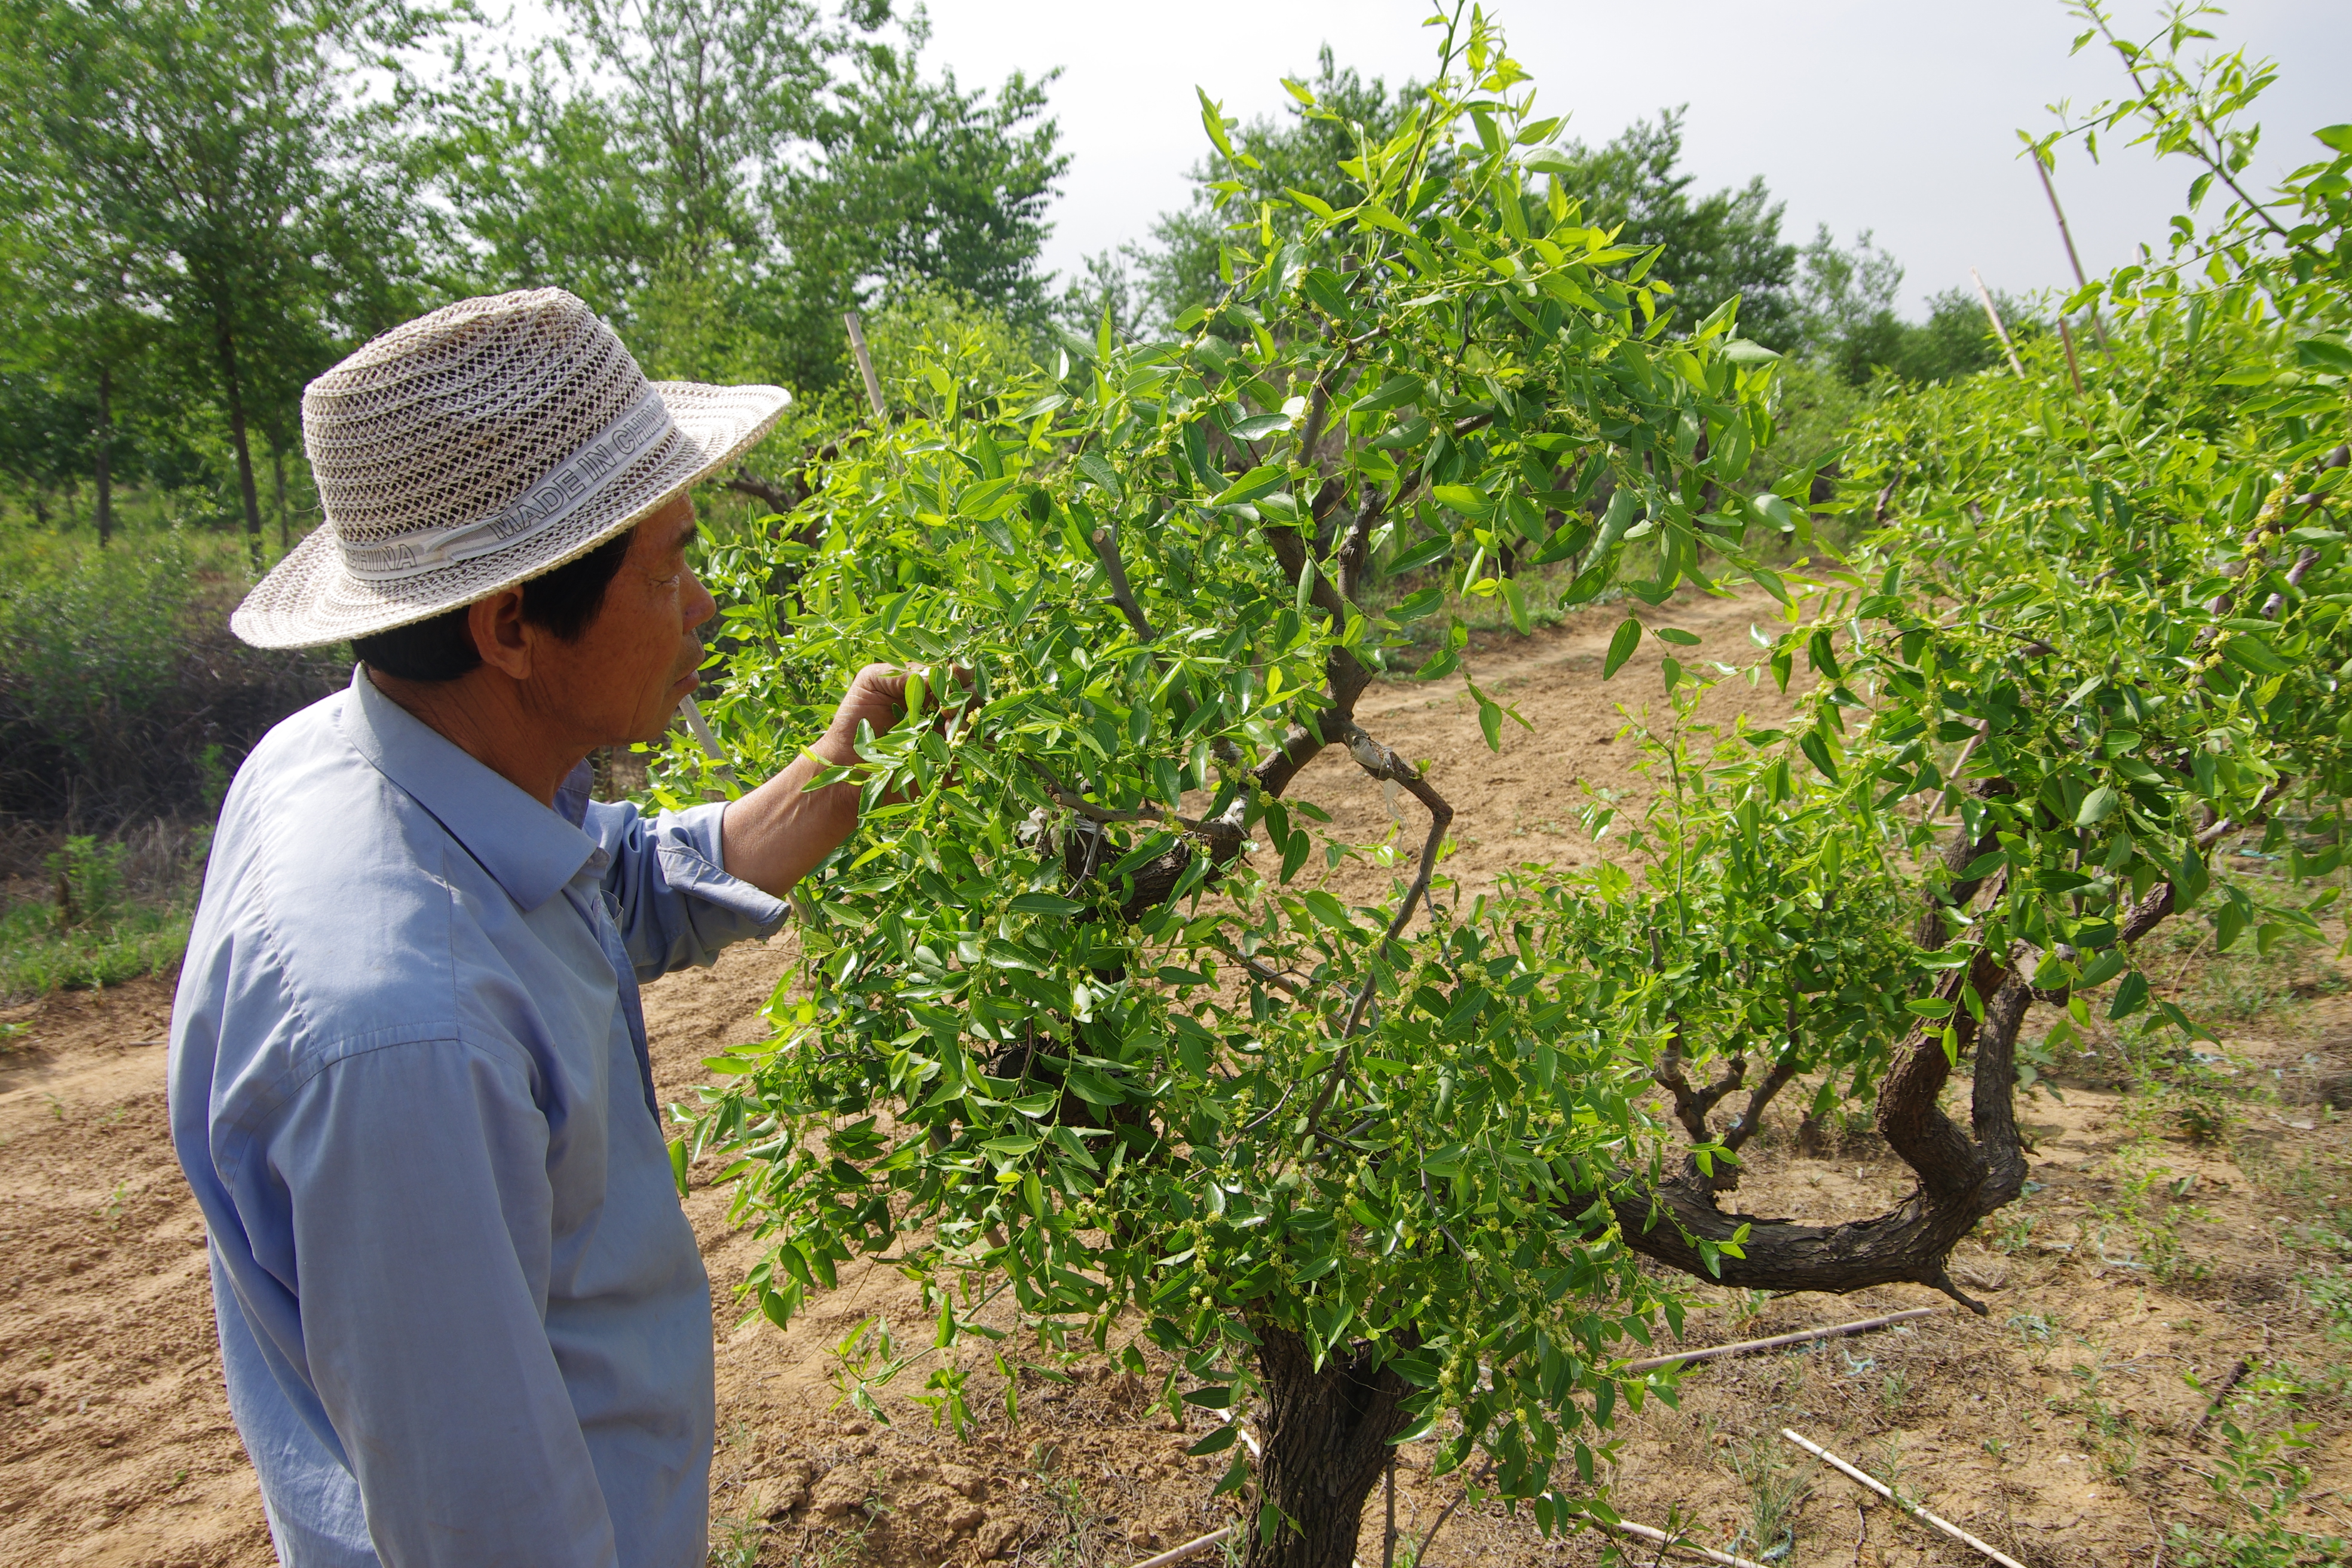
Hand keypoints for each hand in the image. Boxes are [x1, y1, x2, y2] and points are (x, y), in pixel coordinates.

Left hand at [819, 663, 972, 759]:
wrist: (846, 766)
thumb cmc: (855, 720)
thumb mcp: (870, 683)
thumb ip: (900, 672)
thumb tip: (936, 673)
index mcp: (927, 687)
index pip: (956, 673)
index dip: (956, 675)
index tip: (945, 685)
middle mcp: (942, 709)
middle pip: (974, 695)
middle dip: (966, 700)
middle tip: (945, 712)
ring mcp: (948, 737)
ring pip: (979, 723)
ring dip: (970, 724)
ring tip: (948, 732)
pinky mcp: (951, 764)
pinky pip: (975, 755)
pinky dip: (973, 749)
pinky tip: (954, 749)